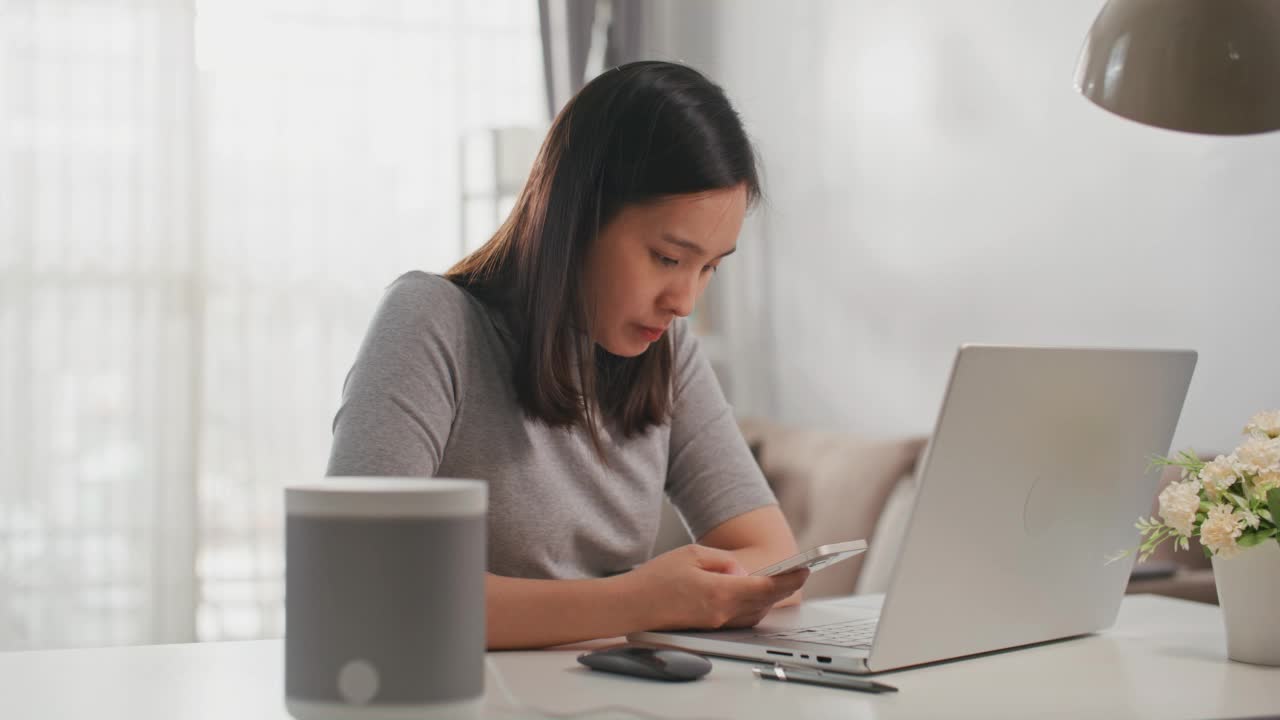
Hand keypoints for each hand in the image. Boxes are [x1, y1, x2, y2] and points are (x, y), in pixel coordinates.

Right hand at [620, 544, 808, 631]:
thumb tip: (742, 571)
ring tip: (779, 582)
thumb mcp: (692, 555)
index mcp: (720, 592)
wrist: (630, 606)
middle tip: (798, 574)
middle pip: (764, 601)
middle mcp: (722, 613)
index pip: (766, 587)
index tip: (804, 569)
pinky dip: (752, 606)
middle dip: (783, 588)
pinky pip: (740, 618)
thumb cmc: (655, 579)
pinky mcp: (708, 628)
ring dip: (768, 598)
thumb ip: (723, 562)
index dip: (789, 578)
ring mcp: (715, 624)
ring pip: (754, 612)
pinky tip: (752, 596)